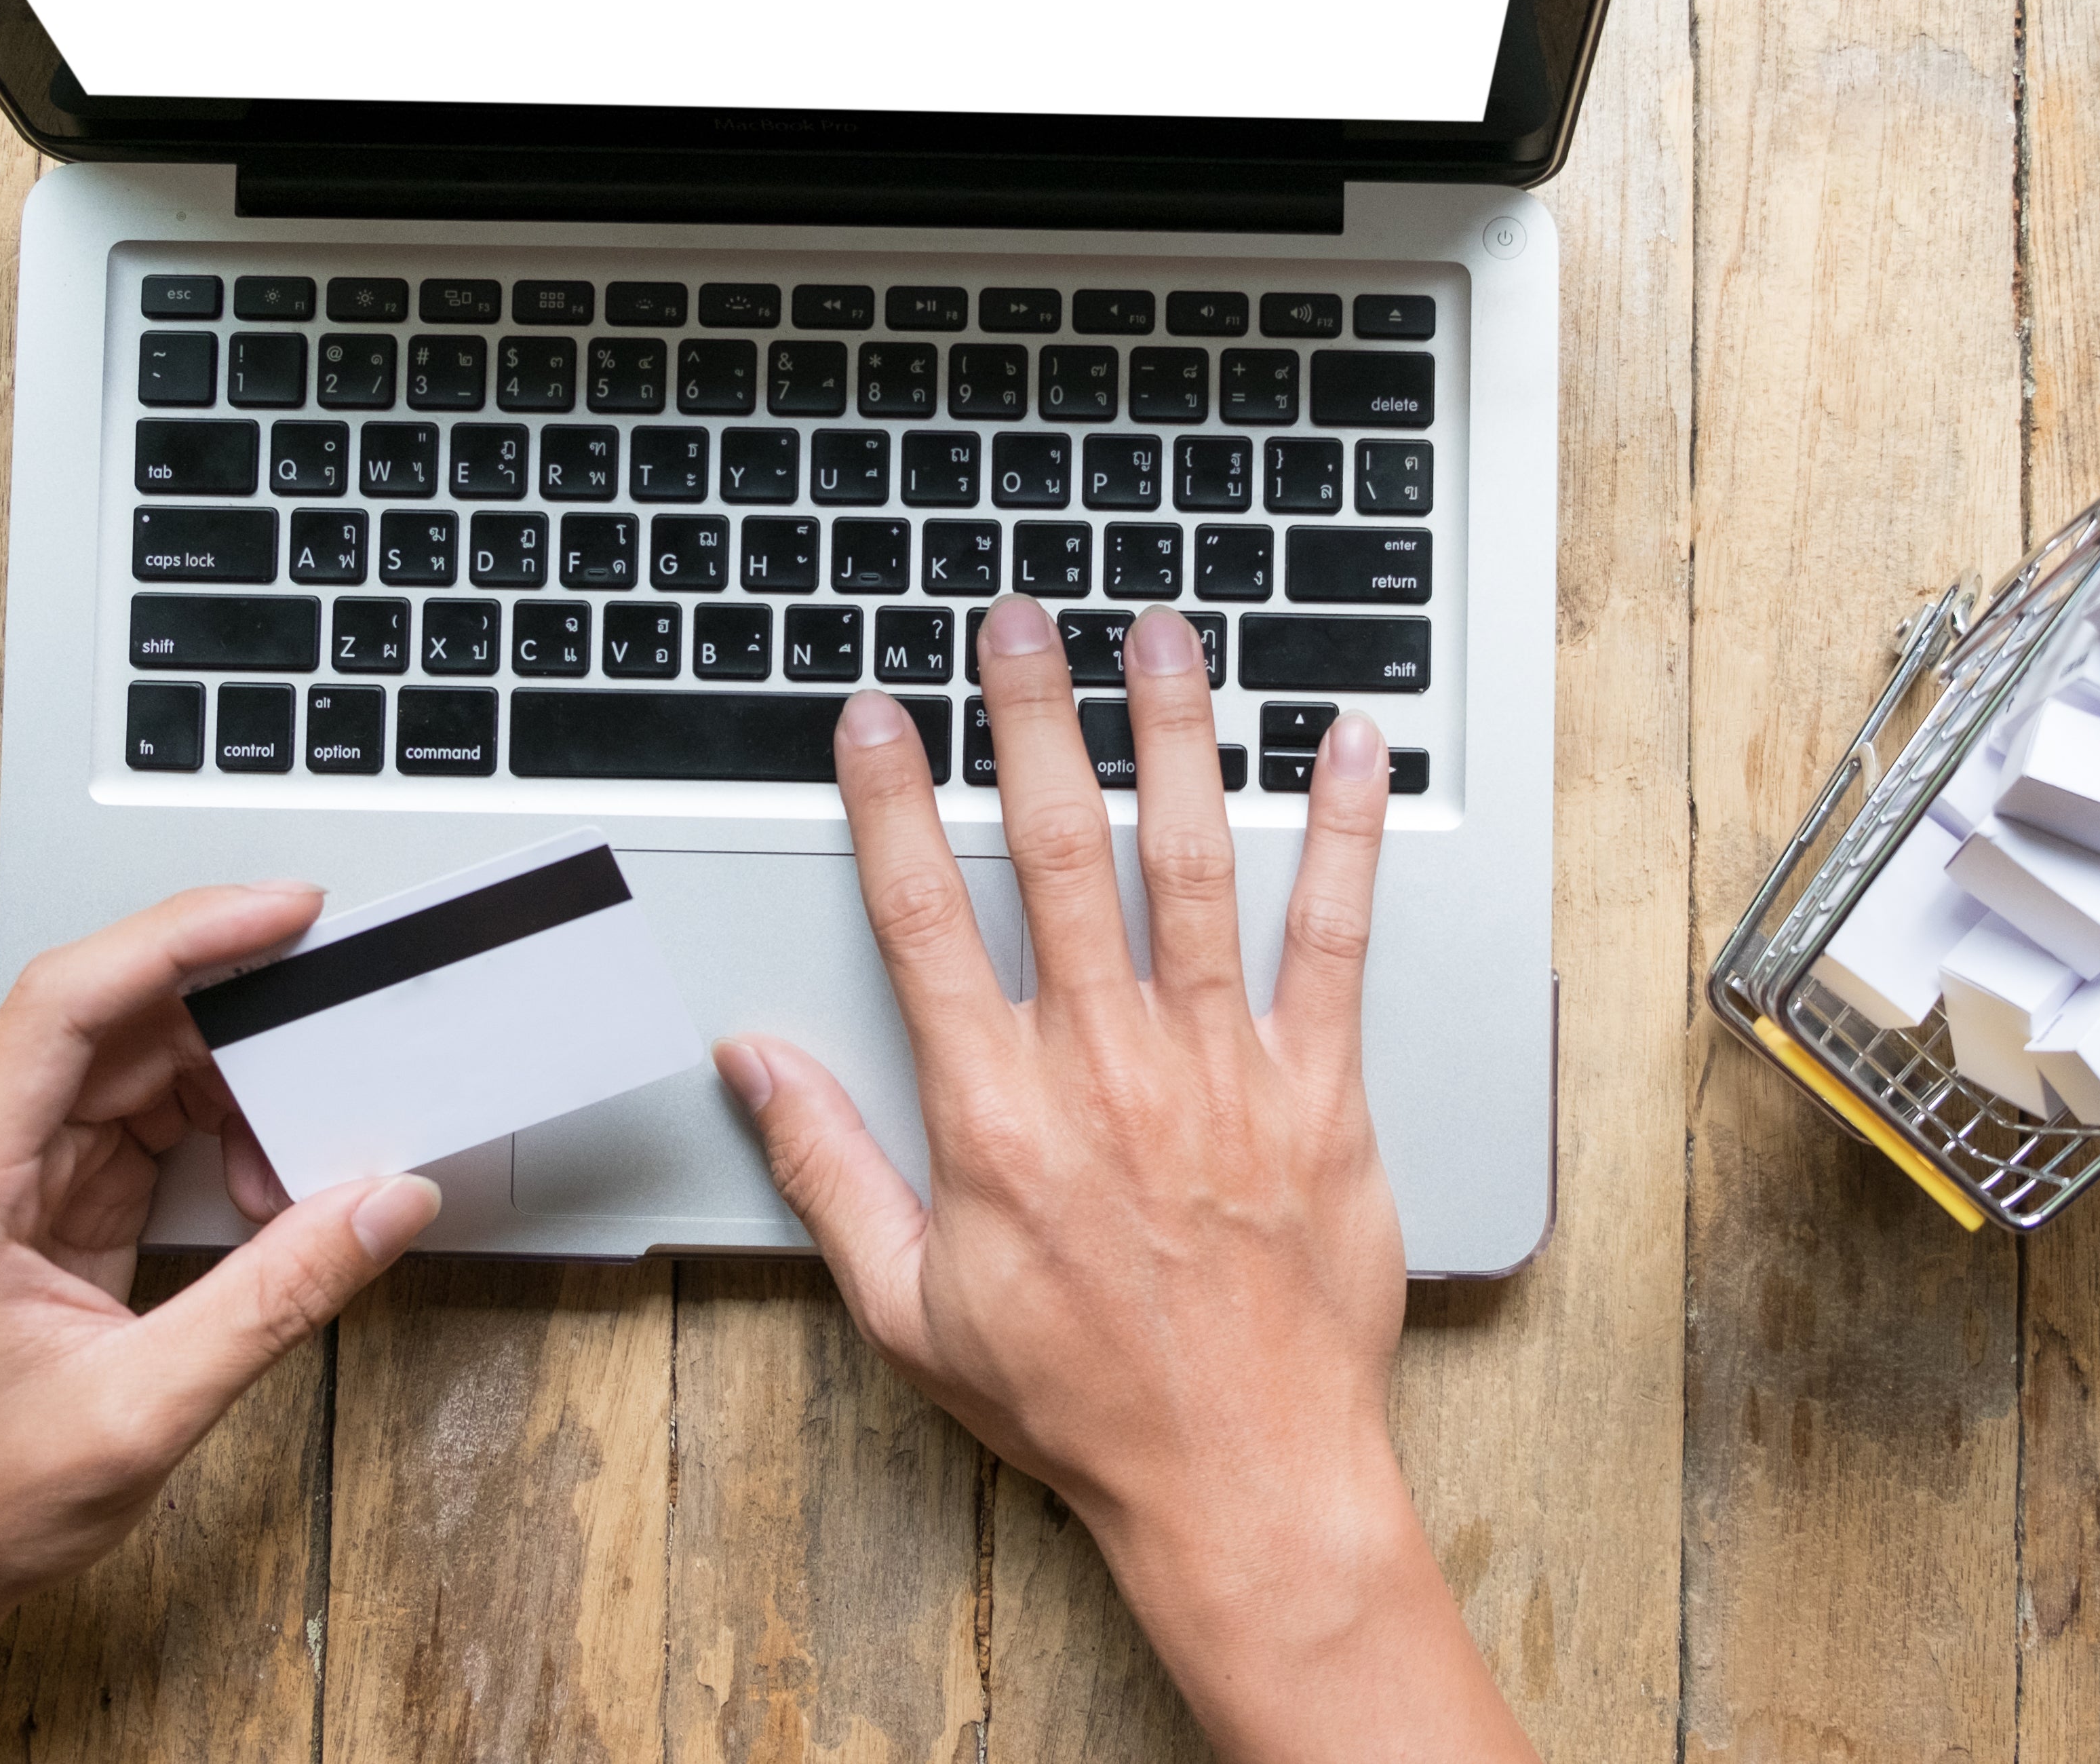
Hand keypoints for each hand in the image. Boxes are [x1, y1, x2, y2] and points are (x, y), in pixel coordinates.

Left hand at [0, 884, 442, 1763]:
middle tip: (345, 1041)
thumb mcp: (142, 1411)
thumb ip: (276, 1297)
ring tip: (296, 1175)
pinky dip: (211, 1139)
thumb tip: (382, 1204)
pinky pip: (133, 1118)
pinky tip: (258, 1194)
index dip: (184, 936)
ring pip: (134, 1066)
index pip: (66, 1001)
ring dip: (234, 1097)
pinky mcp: (26, 1192)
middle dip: (243, 1029)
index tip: (285, 911)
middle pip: (115, 1022)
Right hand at [716, 597, 1533, 1763]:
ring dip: (1172, 739)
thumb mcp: (907, 1307)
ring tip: (1161, 635)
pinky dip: (1346, 836)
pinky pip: (1335, 940)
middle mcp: (1106, 1071)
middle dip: (1033, 722)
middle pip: (1058, 857)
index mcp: (996, 1117)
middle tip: (1021, 621)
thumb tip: (751, 1067)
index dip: (890, 805)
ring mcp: (1220, 1073)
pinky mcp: (1320, 1093)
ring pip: (1189, 867)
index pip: (925, 923)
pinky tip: (1348, 746)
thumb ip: (827, 1169)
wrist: (1240, 1479)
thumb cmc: (1077, 1401)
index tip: (874, 717)